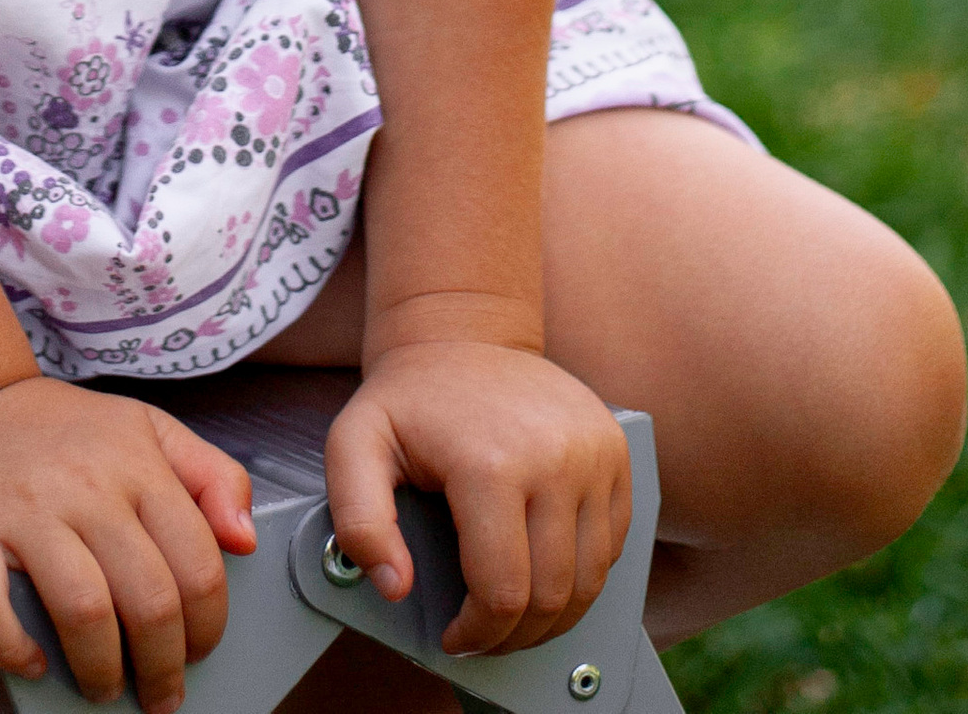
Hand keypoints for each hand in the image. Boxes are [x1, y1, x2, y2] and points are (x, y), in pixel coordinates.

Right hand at [0, 376, 256, 713]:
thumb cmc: (67, 433)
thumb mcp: (149, 429)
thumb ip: (212, 475)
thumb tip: (245, 541)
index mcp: (137, 464)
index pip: (197, 563)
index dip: (208, 625)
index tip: (199, 652)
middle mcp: (85, 486)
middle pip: (148, 599)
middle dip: (163, 666)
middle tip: (160, 693)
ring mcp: (23, 509)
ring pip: (83, 612)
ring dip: (100, 671)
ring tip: (104, 687)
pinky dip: (12, 648)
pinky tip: (33, 661)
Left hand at [324, 340, 631, 656]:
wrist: (463, 330)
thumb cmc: (409, 398)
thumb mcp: (353, 446)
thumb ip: (359, 522)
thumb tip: (396, 586)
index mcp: (492, 462)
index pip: (502, 592)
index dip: (479, 633)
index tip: (457, 637)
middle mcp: (556, 457)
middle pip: (553, 594)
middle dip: (516, 634)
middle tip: (486, 636)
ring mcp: (594, 451)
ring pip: (591, 578)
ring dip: (556, 614)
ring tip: (516, 614)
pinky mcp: (615, 449)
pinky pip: (613, 542)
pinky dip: (583, 572)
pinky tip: (545, 568)